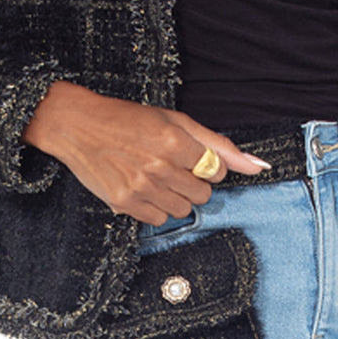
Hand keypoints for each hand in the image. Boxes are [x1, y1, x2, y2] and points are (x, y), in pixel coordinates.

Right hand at [22, 82, 269, 223]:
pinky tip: (143, 187)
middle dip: (193, 182)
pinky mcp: (124, 203)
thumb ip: (218, 144)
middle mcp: (160, 166)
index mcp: (175, 141)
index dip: (206, 166)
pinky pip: (158, 219)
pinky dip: (156, 206)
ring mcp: (141, 187)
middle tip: (172, 166)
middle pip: (202, 195)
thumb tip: (257, 166)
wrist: (79, 126)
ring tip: (157, 176)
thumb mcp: (175, 121)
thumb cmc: (128, 119)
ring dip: (175, 196)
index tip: (190, 158)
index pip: (216, 171)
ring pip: (182, 210)